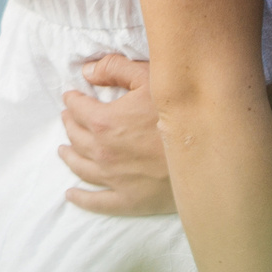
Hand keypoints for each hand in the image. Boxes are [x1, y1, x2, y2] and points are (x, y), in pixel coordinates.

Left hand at [58, 54, 175, 215]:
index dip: (73, 101)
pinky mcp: (129, 201)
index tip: (71, 97)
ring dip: (69, 156)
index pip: (78, 109)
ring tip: (63, 150)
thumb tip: (86, 72)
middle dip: (70, 125)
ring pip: (81, 167)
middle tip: (68, 119)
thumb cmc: (180, 113)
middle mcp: (103, 153)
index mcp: (105, 123)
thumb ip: (114, 69)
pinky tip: (71, 195)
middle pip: (77, 137)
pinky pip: (97, 202)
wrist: (208, 153)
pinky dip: (81, 198)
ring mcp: (115, 179)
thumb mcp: (149, 78)